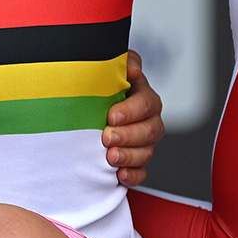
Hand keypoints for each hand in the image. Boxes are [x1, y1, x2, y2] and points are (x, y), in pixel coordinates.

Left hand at [105, 51, 164, 186]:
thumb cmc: (100, 89)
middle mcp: (148, 121)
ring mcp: (143, 143)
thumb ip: (123, 62)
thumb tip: (132, 68)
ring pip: (146, 152)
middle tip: (107, 138)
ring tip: (111, 157)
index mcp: (143, 97)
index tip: (112, 116)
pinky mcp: (136, 162)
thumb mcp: (109, 69)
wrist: (87, 110)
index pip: (146, 103)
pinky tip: (120, 174)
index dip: (131, 111)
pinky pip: (141, 172)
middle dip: (128, 136)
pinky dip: (132, 175)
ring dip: (129, 156)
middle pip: (149, 130)